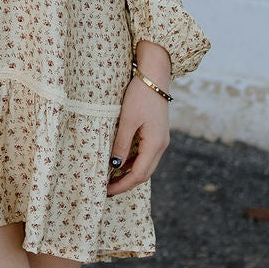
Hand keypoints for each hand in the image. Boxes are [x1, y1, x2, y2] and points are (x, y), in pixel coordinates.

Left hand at [106, 72, 170, 195]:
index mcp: (155, 144)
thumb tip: (115, 165)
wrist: (154, 76)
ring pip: (146, 165)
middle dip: (126, 183)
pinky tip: (121, 161)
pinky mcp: (157, 133)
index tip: (107, 191)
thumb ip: (121, 143)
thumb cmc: (140, 95)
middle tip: (107, 189)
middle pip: (144, 173)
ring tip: (111, 178)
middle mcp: (161, 145)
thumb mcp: (127, 120)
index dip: (123, 185)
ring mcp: (161, 140)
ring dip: (130, 174)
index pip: (139, 174)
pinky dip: (134, 162)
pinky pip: (146, 155)